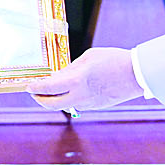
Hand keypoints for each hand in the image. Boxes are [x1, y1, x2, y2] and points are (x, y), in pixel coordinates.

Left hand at [26, 47, 141, 113]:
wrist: (137, 74)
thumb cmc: (113, 60)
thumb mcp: (88, 57)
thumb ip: (71, 68)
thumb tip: (59, 76)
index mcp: (75, 81)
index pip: (47, 88)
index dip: (35, 87)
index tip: (28, 85)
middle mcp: (79, 96)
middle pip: (51, 105)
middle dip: (40, 99)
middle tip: (35, 92)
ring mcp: (88, 104)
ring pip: (64, 106)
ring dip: (55, 100)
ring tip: (53, 89)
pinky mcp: (96, 106)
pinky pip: (77, 105)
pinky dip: (70, 99)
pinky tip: (73, 90)